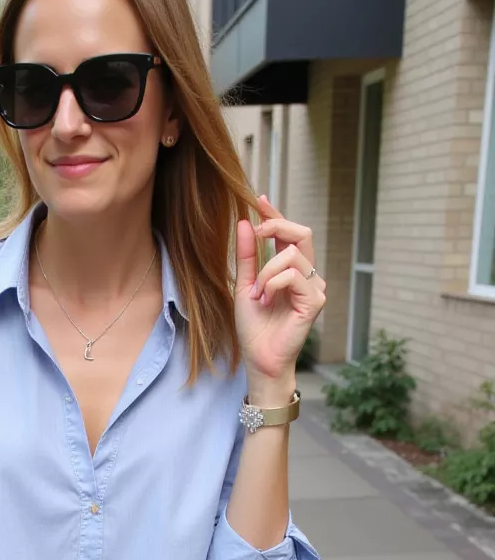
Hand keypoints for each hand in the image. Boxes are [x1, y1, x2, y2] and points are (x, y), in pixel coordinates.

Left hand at [235, 193, 325, 400]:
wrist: (259, 359)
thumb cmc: (254, 328)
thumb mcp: (245, 286)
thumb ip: (247, 256)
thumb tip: (244, 221)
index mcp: (291, 271)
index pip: (289, 234)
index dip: (276, 215)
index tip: (259, 200)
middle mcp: (307, 276)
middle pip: (302, 233)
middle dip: (276, 227)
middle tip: (255, 234)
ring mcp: (314, 288)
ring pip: (291, 256)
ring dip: (266, 272)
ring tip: (258, 295)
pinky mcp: (315, 302)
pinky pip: (292, 276)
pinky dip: (272, 284)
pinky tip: (265, 301)